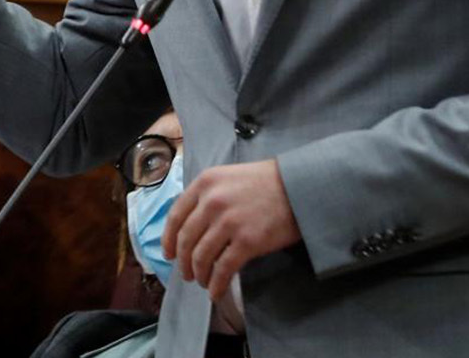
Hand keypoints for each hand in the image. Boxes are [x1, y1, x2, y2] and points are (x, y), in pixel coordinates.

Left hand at [163, 158, 301, 298]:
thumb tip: (191, 223)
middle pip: (186, 239)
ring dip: (198, 274)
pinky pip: (223, 268)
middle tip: (186, 273)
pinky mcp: (247, 242)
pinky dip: (216, 284)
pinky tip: (215, 291)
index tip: (168, 254)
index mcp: (204, 183)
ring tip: (201, 282)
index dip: (168, 239)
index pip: (176, 216)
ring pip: (201, 256)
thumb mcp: (228, 177)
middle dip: (183, 262)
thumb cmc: (266, 181)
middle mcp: (212, 202)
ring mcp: (229, 222)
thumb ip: (207, 195)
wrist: (300, 187)